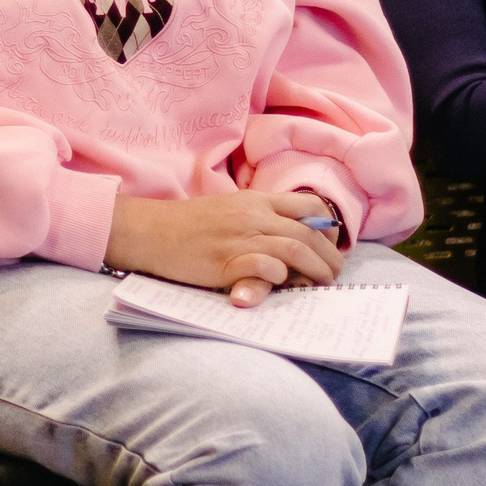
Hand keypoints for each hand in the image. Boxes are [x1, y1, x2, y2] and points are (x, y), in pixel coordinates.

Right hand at [106, 191, 342, 306]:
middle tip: (333, 275)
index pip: (309, 205)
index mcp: (256, 200)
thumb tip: (293, 241)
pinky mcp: (225, 262)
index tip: (331, 246)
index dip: (328, 227)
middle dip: (329, 258)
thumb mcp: (231, 211)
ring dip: (314, 271)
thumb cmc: (190, 225)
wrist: (151, 231)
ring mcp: (239, 238)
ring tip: (319, 286)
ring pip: (293, 249)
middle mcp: (253, 215)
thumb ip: (261, 219)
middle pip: (308, 233)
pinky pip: (265, 266)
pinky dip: (280, 277)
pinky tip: (281, 284)